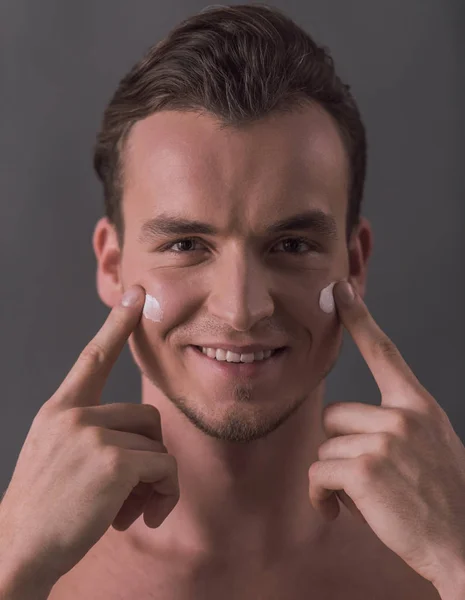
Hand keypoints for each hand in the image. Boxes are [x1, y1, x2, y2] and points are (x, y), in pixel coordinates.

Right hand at [0, 285, 178, 586]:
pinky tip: (141, 515)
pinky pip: (165, 467)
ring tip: (131, 507)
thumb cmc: (46, 507)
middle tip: (133, 491)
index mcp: (61, 410)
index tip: (135, 295)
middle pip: (148, 418)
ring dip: (155, 480)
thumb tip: (144, 427)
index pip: (93, 358)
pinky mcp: (113, 462)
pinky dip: (164, 493)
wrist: (18, 550)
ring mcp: (93, 436)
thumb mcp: (58, 454)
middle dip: (149, 456)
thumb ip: (91, 432)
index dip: (117, 324)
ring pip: (158, 445)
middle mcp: (75, 415)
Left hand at [308, 280, 464, 591]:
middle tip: (360, 477)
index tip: (341, 291)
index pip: (385, 353)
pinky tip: (337, 509)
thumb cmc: (443, 500)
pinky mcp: (364, 468)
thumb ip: (395, 425)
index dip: (360, 320)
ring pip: (324, 446)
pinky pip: (317, 471)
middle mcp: (402, 416)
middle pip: (334, 415)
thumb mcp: (430, 446)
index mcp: (418, 407)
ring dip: (331, 475)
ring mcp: (384, 440)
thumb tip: (347, 425)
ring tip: (358, 499)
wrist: (464, 546)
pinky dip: (320, 494)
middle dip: (338, 447)